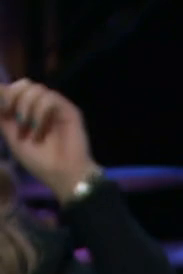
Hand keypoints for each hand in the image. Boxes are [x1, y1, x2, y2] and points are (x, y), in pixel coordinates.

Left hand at [0, 79, 97, 203]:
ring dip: (25, 107)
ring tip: (26, 127)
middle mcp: (42, 106)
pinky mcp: (69, 110)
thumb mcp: (11, 136)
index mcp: (28, 111)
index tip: (2, 111)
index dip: (3, 93)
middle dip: (12, 96)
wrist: (61, 174)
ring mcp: (56, 107)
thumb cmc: (38, 160)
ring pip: (36, 88)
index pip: (13, 89)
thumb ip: (2, 114)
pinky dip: (39, 112)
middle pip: (24, 83)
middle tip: (10, 114)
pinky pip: (50, 98)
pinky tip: (38, 129)